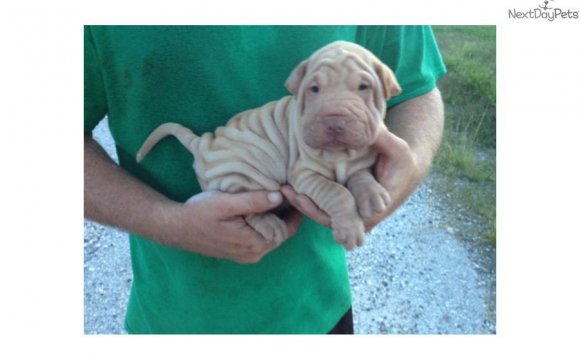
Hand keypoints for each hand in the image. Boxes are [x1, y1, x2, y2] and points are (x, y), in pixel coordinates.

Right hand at [156, 190, 301, 263]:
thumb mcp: (227, 203)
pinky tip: (263, 207)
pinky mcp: (239, 251)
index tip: (295, 191)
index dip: (294, 210)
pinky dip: (266, 223)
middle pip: (282, 233)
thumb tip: (279, 196)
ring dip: (277, 218)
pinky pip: (261, 237)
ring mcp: (247, 255)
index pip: (288, 230)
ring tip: (278, 195)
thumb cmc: (200, 213)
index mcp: (255, 245)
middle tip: (289, 190)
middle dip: (287, 213)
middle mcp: (254, 254)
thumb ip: (254, 201)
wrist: (176, 228)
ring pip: (272, 235)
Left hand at [281, 127, 420, 231]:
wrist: (406, 170)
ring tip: (284, 190)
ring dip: (306, 205)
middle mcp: (363, 216)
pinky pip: (326, 208)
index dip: (320, 210)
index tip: (301, 196)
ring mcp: (354, 213)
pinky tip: (291, 187)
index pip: (344, 219)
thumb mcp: (396, 148)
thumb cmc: (402, 160)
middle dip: (307, 208)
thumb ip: (382, 139)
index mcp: (375, 207)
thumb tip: (369, 126)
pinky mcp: (348, 207)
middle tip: (286, 192)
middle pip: (330, 221)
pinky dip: (311, 200)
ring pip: (326, 216)